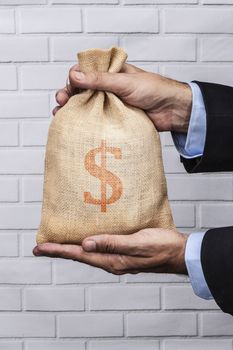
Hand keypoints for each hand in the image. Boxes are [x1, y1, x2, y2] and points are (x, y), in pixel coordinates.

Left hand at [33, 229, 188, 274]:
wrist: (179, 253)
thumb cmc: (162, 246)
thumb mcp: (137, 243)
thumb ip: (111, 243)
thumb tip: (85, 245)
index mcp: (113, 260)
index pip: (79, 255)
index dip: (59, 250)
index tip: (40, 248)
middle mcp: (112, 261)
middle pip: (80, 255)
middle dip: (60, 251)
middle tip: (42, 247)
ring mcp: (118, 258)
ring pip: (89, 253)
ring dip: (72, 249)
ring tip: (59, 244)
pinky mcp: (124, 252)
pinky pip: (100, 249)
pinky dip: (88, 244)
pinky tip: (87, 239)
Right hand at [54, 63, 191, 132]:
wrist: (172, 111)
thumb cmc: (153, 90)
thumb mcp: (125, 82)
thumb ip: (100, 80)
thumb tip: (75, 76)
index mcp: (110, 72)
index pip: (85, 71)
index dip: (74, 78)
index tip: (70, 87)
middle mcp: (107, 87)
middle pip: (81, 89)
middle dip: (68, 94)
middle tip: (61, 102)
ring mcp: (110, 103)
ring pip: (86, 104)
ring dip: (72, 109)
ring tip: (61, 115)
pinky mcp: (113, 118)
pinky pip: (96, 119)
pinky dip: (84, 121)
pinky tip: (74, 125)